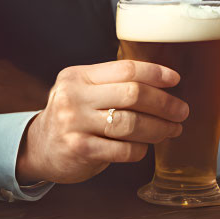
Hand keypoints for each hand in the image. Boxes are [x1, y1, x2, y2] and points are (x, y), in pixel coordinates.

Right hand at [16, 59, 188, 184]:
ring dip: (158, 128)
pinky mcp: (79, 150)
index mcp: (78, 76)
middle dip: (164, 103)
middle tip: (182, 111)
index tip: (176, 80)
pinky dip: (140, 149)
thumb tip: (164, 84)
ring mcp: (74, 124)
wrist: (37, 148)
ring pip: (131, 123)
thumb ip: (114, 83)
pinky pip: (122, 149)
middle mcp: (74, 97)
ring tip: (172, 130)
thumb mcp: (84, 90)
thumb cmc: (73, 116)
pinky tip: (145, 147)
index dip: (156, 73)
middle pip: (133, 94)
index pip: (126, 68)